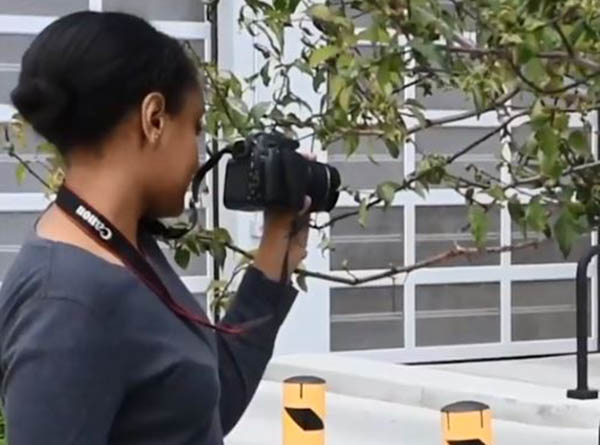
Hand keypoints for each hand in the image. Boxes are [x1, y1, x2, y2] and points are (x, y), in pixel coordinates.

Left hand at [254, 153, 315, 282]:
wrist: (281, 261)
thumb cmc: (272, 243)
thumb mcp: (281, 223)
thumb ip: (293, 211)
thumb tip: (306, 199)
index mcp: (272, 201)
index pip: (281, 180)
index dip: (290, 167)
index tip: (302, 158)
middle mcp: (282, 203)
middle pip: (294, 184)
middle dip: (302, 172)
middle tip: (312, 158)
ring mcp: (294, 211)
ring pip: (304, 193)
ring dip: (311, 184)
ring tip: (318, 169)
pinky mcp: (305, 220)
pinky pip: (312, 207)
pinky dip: (317, 200)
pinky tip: (322, 193)